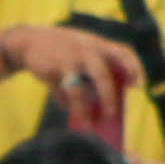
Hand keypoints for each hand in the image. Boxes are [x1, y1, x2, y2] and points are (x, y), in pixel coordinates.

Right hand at [4, 23, 143, 118]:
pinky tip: (74, 115)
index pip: (123, 52)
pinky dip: (74, 105)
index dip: (133, 68)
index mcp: (97, 44)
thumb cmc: (56, 52)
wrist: (28, 41)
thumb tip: (88, 110)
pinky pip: (71, 90)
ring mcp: (75, 56)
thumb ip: (83, 79)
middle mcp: (90, 48)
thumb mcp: (74, 58)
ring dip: (99, 100)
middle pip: (110, 68)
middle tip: (114, 111)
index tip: (136, 85)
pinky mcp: (59, 66)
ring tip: (95, 122)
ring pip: (94, 79)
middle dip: (111, 93)